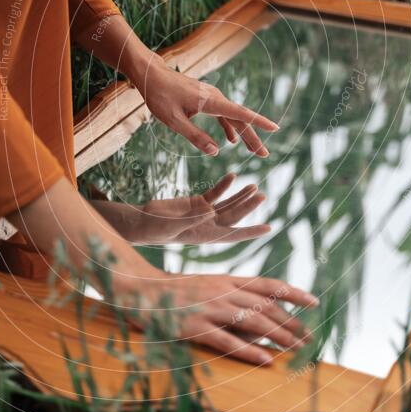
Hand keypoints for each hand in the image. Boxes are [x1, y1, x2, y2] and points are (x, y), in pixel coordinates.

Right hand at [93, 173, 270, 244]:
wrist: (142, 223)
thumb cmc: (156, 229)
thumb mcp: (175, 226)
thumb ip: (194, 219)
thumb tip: (213, 212)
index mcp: (206, 235)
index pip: (234, 233)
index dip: (252, 231)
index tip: (268, 228)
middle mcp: (208, 225)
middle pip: (234, 214)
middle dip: (249, 206)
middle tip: (262, 195)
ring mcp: (203, 213)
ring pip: (227, 203)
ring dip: (240, 195)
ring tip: (255, 186)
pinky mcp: (196, 203)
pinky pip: (214, 194)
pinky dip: (223, 185)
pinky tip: (232, 176)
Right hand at [115, 270, 318, 365]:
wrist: (138, 289)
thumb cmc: (172, 290)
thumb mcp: (205, 285)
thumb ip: (229, 293)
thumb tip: (257, 310)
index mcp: (226, 279)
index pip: (267, 284)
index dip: (292, 293)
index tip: (314, 302)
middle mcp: (222, 291)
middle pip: (266, 306)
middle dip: (292, 323)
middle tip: (310, 338)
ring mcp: (209, 308)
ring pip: (253, 322)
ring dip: (279, 336)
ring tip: (297, 349)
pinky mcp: (195, 327)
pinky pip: (228, 340)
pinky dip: (251, 351)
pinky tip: (267, 360)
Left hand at [134, 56, 278, 156]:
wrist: (152, 75)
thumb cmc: (160, 96)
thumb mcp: (174, 120)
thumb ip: (195, 136)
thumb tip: (216, 152)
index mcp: (210, 101)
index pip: (240, 113)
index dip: (258, 122)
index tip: (275, 128)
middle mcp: (216, 97)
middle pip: (240, 119)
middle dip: (253, 137)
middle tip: (265, 155)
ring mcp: (212, 97)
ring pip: (233, 117)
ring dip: (244, 133)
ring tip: (253, 151)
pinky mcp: (206, 99)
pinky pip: (223, 114)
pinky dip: (229, 127)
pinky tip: (231, 140)